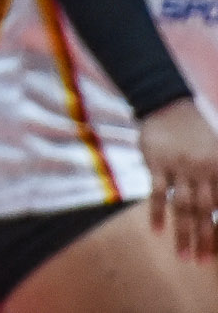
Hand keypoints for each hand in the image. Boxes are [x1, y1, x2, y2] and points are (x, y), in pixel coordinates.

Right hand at [141, 97, 217, 261]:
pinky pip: (157, 192)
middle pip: (204, 211)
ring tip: (183, 255)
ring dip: (183, 232)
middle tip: (202, 262)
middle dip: (205, 238)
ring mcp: (178, 168)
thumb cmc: (194, 133)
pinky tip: (156, 231)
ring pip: (182, 206)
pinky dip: (156, 212)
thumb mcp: (216, 152)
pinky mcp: (157, 163)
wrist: (167, 106)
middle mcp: (201, 171)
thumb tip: (215, 204)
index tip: (216, 253)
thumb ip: (216, 178)